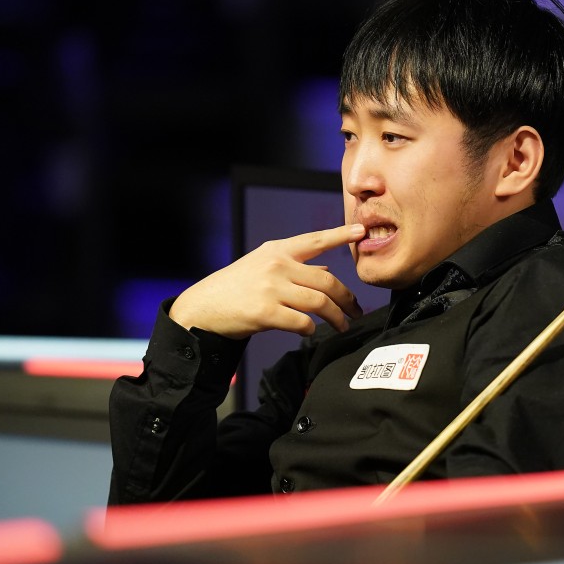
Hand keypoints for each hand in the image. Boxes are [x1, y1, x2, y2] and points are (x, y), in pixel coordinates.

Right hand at [169, 224, 366, 338]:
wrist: (202, 307)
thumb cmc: (236, 288)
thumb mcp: (262, 266)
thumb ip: (293, 265)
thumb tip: (325, 269)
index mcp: (277, 250)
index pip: (315, 240)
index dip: (340, 235)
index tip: (360, 231)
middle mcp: (276, 265)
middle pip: (326, 280)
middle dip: (347, 298)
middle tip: (356, 311)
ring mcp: (270, 288)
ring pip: (319, 303)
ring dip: (336, 317)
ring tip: (342, 325)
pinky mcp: (265, 312)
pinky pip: (302, 322)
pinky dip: (311, 329)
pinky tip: (310, 331)